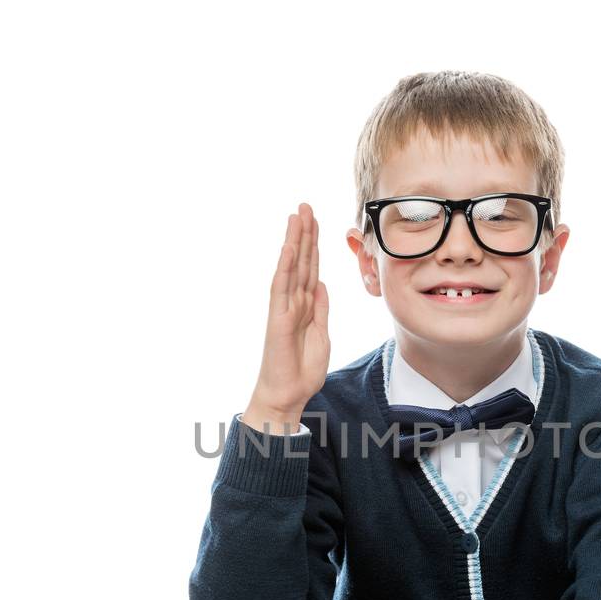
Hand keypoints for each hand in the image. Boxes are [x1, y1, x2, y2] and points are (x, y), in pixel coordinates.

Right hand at [241, 203, 329, 433]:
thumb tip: (320, 283)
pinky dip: (286, 267)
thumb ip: (320, 308)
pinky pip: (282, 288)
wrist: (288, 394)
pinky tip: (289, 248)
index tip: (316, 220)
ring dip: (295, 241)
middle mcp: (294, 301)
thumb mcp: (322, 334)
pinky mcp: (278, 319)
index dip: (314, 244)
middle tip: (306, 205)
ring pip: (291, 267)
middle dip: (304, 233)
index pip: (311, 267)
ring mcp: (285, 307)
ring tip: (297, 215)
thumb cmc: (302, 369)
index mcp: (306, 304)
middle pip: (302, 260)